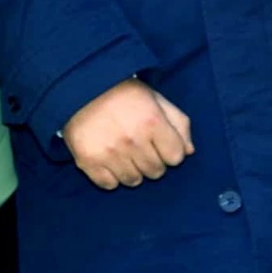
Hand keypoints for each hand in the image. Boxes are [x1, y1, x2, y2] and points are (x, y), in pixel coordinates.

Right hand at [62, 78, 193, 190]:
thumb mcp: (157, 99)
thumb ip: (178, 123)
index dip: (171, 151)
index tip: (160, 143)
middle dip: (153, 161)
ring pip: (134, 181)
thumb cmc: (124, 93)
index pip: (176, 157)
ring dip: (133, 170)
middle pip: (156, 172)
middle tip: (142, 147)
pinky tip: (110, 160)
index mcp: (152, 122)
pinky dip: (111, 177)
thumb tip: (189, 151)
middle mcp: (132, 140)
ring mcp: (110, 153)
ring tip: (125, 153)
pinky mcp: (88, 161)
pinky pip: (109, 185)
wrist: (82, 88)